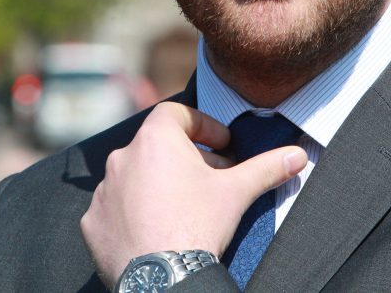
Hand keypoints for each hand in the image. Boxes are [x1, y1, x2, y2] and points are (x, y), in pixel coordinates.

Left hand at [80, 102, 306, 287]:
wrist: (162, 279)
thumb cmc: (197, 226)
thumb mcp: (238, 192)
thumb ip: (268, 167)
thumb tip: (298, 155)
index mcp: (155, 140)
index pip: (177, 113)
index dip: (203, 125)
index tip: (222, 146)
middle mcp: (122, 158)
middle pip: (157, 146)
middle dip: (185, 158)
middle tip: (211, 178)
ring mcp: (104, 191)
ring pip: (134, 176)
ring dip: (157, 184)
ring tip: (182, 206)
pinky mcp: (92, 222)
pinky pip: (114, 208)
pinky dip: (133, 212)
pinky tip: (155, 228)